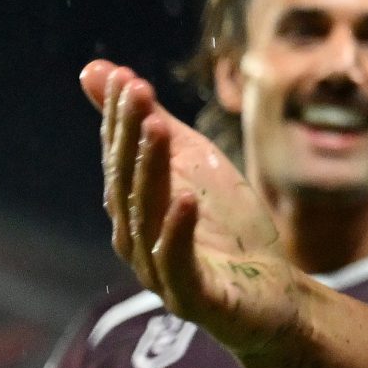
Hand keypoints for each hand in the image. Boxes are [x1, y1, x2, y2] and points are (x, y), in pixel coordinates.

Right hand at [81, 62, 299, 356]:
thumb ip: (149, 121)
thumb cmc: (225, 228)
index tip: (124, 77)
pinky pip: (178, 264)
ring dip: (151, 171)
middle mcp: (137, 240)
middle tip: (137, 91)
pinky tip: (184, 199)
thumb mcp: (193, 163)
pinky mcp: (194, 298)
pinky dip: (177, 232)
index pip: (119, 157)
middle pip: (127, 183)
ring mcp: (161, 272)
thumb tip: (96, 70)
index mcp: (133, 208)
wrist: (270, 296)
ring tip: (158, 129)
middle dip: (131, 135)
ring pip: (148, 217)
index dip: (120, 117)